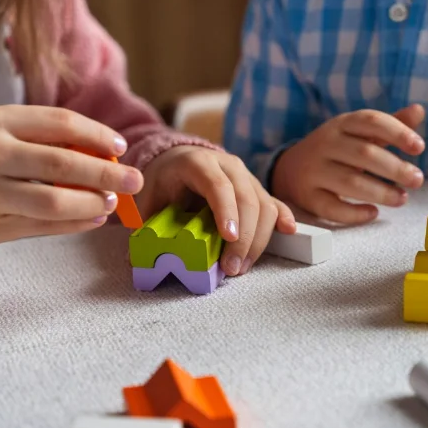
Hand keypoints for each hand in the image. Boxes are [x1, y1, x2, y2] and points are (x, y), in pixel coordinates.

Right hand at [0, 105, 142, 245]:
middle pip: (62, 163)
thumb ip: (46, 139)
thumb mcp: (1, 132)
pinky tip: (94, 219)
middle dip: (106, 173)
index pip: (61, 123)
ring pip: (54, 200)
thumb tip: (106, 154)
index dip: (97, 135)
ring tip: (112, 202)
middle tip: (134, 180)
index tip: (119, 147)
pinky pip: (44, 226)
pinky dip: (75, 224)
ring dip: (91, 203)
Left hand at [138, 146, 295, 276]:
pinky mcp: (256, 188)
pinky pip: (273, 202)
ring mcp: (245, 176)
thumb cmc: (162, 181)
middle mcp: (227, 165)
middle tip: (232, 268)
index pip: (218, 185)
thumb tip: (138, 262)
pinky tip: (289, 232)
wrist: (176, 159)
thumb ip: (146, 225)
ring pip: (264, 204)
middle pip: (247, 198)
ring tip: (242, 267)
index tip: (228, 237)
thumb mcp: (148, 197)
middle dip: (243, 237)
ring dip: (258, 239)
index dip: (226, 210)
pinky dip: (282, 218)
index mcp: (198, 163)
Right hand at [271, 106, 425, 223]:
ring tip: (402, 199)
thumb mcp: (358, 133)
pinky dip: (354, 213)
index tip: (419, 147)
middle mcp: (324, 144)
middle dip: (395, 168)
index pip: (371, 121)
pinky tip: (373, 212)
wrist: (290, 169)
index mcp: (341, 124)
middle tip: (418, 180)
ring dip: (381, 192)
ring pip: (350, 182)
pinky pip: (332, 208)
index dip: (397, 132)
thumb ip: (389, 125)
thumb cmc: (336, 149)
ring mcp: (314, 171)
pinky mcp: (308, 197)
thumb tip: (419, 110)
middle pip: (364, 154)